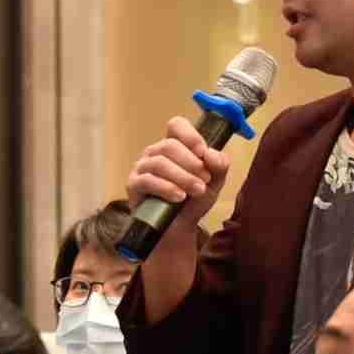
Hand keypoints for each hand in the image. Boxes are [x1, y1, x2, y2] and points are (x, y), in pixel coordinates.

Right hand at [128, 118, 231, 238]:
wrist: (179, 229)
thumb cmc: (194, 201)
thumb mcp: (214, 183)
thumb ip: (219, 166)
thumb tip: (211, 154)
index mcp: (174, 146)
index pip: (176, 125)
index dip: (190, 136)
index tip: (203, 153)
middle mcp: (155, 152)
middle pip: (170, 145)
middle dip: (191, 163)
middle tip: (205, 180)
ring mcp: (142, 167)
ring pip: (160, 162)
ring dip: (183, 177)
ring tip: (197, 191)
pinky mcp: (133, 185)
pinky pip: (147, 180)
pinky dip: (166, 188)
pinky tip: (179, 197)